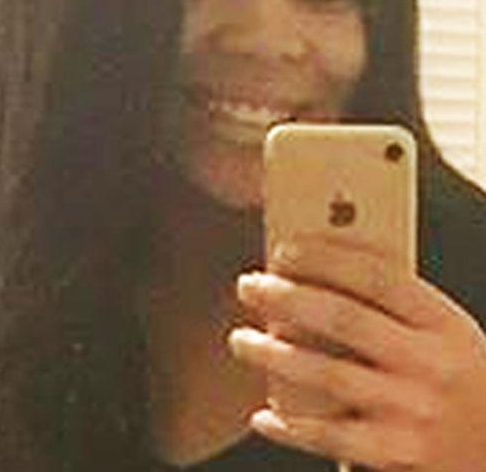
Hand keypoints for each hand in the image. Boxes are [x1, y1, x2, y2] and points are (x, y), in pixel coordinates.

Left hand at [228, 234, 485, 470]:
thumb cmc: (462, 380)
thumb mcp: (446, 332)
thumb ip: (395, 304)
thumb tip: (317, 273)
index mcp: (443, 322)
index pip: (376, 276)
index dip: (324, 258)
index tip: (283, 250)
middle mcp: (429, 363)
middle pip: (343, 318)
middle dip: (286, 298)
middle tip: (249, 286)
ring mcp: (414, 411)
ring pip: (327, 374)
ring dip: (273, 356)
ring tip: (240, 340)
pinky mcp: (399, 455)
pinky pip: (332, 437)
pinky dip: (292, 427)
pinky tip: (263, 415)